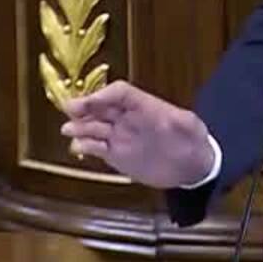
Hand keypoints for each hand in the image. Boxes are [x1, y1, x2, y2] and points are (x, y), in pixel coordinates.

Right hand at [60, 81, 214, 188]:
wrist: (192, 168)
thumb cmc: (193, 142)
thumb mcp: (192, 127)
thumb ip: (181, 121)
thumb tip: (172, 116)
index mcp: (145, 106)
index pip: (120, 93)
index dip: (105, 94)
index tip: (92, 100)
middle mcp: (129, 119)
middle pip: (101, 107)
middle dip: (85, 106)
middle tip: (70, 108)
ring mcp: (121, 136)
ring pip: (95, 127)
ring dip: (80, 126)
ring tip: (68, 129)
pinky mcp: (116, 154)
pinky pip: (96, 148)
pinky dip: (86, 146)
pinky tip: (79, 147)